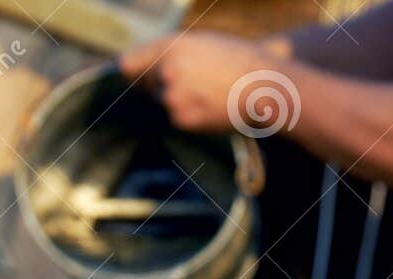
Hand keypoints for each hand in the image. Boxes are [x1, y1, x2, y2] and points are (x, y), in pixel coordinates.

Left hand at [119, 32, 280, 134]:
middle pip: (148, 87)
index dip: (135, 74)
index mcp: (170, 46)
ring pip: (164, 104)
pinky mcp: (182, 119)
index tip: (141, 80)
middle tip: (196, 88)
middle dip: (164, 88)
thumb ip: (174, 54)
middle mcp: (165, 70)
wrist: (264, 85)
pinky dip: (193, 118)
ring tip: (208, 97)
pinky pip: (179, 120)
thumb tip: (146, 71)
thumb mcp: (203, 44)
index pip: (128, 64)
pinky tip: (212, 109)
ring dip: (180, 104)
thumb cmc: (240, 62)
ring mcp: (172, 96)